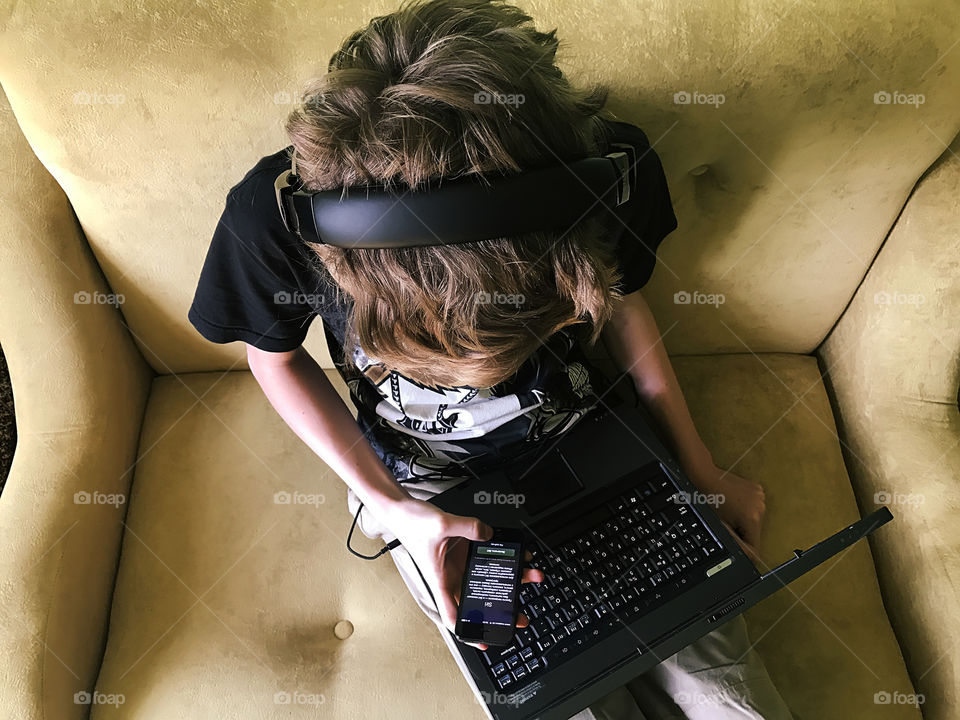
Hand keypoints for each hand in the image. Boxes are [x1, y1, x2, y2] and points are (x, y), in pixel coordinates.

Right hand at [385, 497, 544, 649]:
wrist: (402, 509)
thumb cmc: (410, 524)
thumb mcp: (441, 524)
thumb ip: (469, 527)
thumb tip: (490, 535)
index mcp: (441, 579)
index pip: (453, 615)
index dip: (468, 632)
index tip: (484, 642)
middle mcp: (451, 574)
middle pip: (478, 599)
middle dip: (500, 609)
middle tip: (519, 615)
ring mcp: (459, 562)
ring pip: (487, 577)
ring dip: (508, 579)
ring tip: (528, 576)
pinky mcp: (463, 547)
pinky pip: (486, 554)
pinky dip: (502, 555)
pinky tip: (516, 552)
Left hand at [690, 464, 765, 563]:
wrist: (704, 476)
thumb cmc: (708, 500)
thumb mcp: (721, 526)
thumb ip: (738, 544)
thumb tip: (752, 559)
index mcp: (752, 519)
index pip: (755, 545)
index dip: (745, 549)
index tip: (736, 545)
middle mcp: (761, 507)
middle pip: (755, 531)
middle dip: (742, 531)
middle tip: (727, 522)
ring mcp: (761, 497)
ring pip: (755, 519)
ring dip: (745, 520)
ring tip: (729, 510)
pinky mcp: (758, 489)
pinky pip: (754, 506)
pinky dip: (746, 508)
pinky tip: (733, 502)